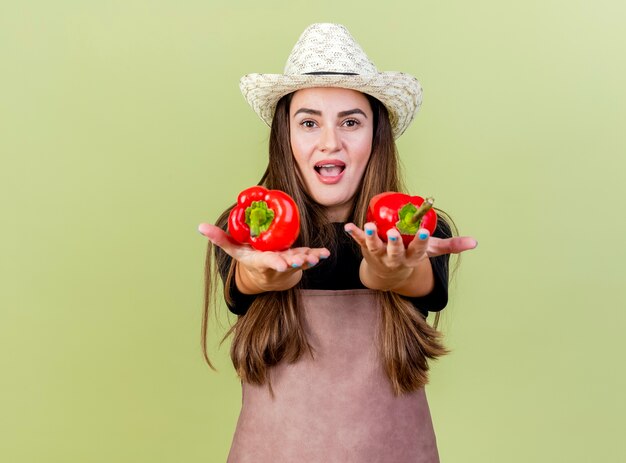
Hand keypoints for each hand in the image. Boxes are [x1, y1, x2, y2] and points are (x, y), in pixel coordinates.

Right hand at [198, 223, 329, 291]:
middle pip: (286, 263)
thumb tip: (200, 226)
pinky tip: (325, 253)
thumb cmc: (249, 258)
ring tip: (317, 257)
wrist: (265, 276)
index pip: (267, 262)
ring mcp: (289, 264)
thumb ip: (219, 238)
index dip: (274, 263)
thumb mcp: (234, 250)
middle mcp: (276, 264)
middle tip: (303, 261)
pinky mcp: (300, 260)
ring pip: (300, 262)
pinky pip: (310, 257)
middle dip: (294, 262)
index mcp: (261, 261)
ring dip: (309, 259)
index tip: (281, 265)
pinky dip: (318, 255)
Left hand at [344, 222, 476, 291]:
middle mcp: (395, 258)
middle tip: (393, 233)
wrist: (388, 274)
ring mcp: (379, 255)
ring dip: (371, 237)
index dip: (421, 242)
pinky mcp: (366, 250)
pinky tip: (348, 226)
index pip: (418, 250)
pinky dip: (354, 234)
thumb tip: (475, 243)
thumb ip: (452, 246)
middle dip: (394, 243)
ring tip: (369, 226)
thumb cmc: (412, 255)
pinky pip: (358, 242)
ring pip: (375, 247)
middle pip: (395, 252)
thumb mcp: (431, 251)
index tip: (425, 233)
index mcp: (412, 257)